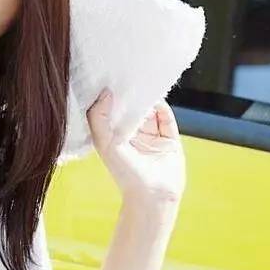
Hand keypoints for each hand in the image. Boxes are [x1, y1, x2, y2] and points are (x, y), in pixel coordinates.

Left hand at [86, 90, 185, 209]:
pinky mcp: (170, 138)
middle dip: (130, 93)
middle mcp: (133, 134)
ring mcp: (152, 136)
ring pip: (150, 110)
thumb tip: (106, 93)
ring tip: (142, 81)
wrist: (153, 195)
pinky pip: (167, 118)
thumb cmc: (124, 173)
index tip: (107, 78)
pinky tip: (156, 97)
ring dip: (147, 98)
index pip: (112, 110)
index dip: (110, 96)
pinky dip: (163, 106)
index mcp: (115, 136)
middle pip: (132, 107)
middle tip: (126, 74)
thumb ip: (99, 118)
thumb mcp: (104, 143)